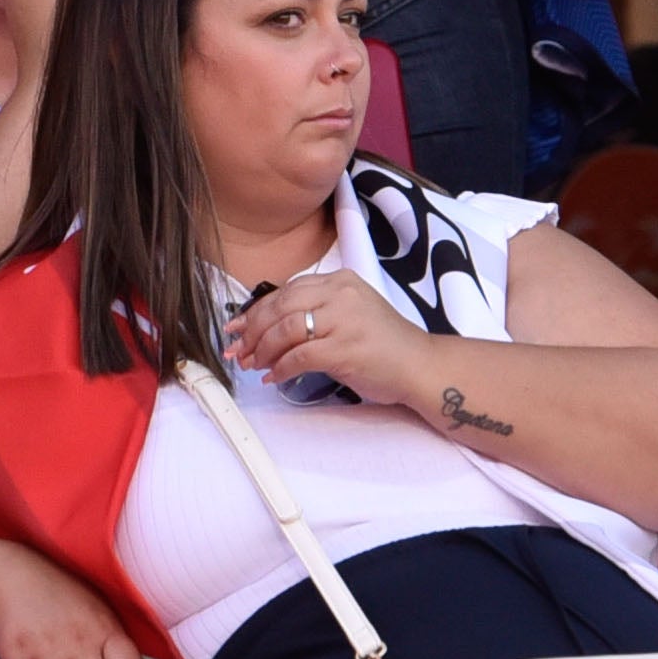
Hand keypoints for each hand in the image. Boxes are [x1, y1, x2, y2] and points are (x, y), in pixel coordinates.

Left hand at [226, 263, 432, 406]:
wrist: (420, 365)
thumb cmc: (384, 345)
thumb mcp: (349, 314)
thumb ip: (315, 312)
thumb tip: (268, 329)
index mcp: (339, 281)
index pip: (285, 292)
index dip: (255, 311)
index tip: (237, 327)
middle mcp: (341, 294)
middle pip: (279, 307)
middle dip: (251, 330)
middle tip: (237, 349)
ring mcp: (344, 320)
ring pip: (284, 330)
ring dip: (262, 350)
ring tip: (254, 364)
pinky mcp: (345, 348)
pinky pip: (298, 356)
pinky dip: (280, 368)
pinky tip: (274, 377)